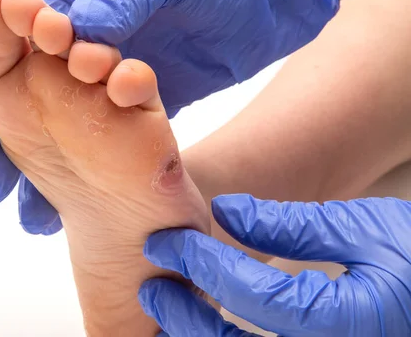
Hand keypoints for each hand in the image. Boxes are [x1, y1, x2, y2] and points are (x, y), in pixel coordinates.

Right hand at [0, 0, 339, 233]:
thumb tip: (79, 26)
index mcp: (76, 3)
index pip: (11, 49)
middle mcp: (79, 43)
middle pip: (22, 95)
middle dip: (1, 142)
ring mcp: (102, 78)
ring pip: (54, 127)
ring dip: (36, 169)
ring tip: (30, 214)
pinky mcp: (130, 106)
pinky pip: (94, 142)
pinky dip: (79, 174)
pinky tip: (70, 207)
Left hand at [139, 194, 410, 335]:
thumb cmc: (410, 256)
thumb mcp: (362, 230)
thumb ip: (293, 224)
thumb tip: (224, 212)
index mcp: (350, 322)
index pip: (255, 296)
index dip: (205, 265)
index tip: (169, 241)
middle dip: (186, 319)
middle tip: (152, 286)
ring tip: (165, 307)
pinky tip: (199, 324)